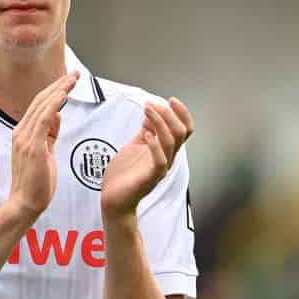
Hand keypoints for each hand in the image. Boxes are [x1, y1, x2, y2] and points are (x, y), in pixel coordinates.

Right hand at [7, 71, 76, 220]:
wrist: (25, 203)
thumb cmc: (36, 182)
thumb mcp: (45, 152)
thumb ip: (49, 134)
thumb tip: (56, 117)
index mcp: (23, 133)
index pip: (39, 105)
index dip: (54, 91)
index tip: (68, 81)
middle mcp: (21, 132)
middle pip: (40, 101)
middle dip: (59, 85)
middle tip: (75, 74)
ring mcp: (25, 138)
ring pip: (42, 106)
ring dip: (59, 90)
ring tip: (73, 79)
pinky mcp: (32, 146)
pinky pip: (43, 119)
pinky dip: (53, 105)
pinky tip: (63, 95)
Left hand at [100, 96, 192, 220]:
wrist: (113, 198)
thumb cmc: (124, 174)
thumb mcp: (135, 145)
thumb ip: (145, 131)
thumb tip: (150, 113)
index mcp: (166, 150)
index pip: (185, 130)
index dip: (182, 113)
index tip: (171, 100)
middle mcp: (167, 158)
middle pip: (181, 132)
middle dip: (168, 114)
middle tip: (152, 105)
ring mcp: (160, 168)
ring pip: (171, 142)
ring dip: (159, 122)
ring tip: (146, 112)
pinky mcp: (150, 178)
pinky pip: (160, 161)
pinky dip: (155, 145)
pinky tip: (145, 135)